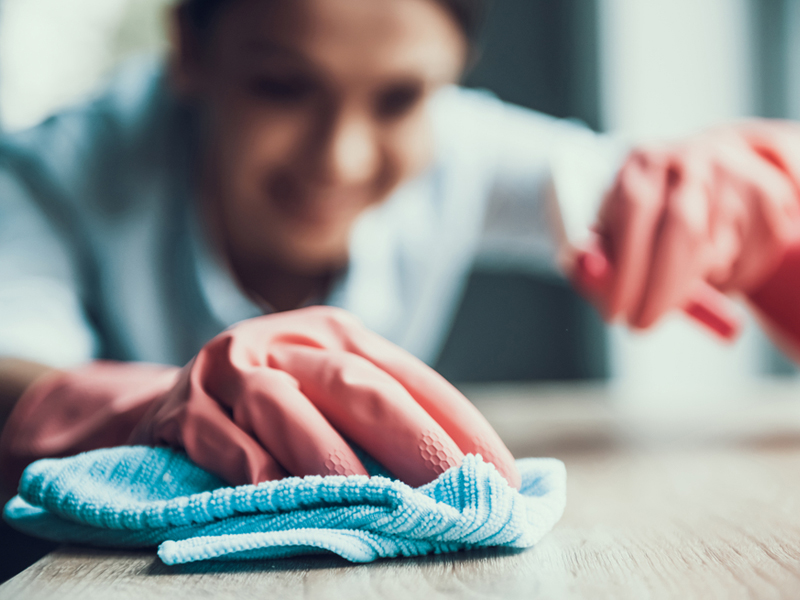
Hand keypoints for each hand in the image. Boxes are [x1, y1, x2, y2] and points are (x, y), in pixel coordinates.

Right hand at [0, 307, 519, 488]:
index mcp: (337, 334)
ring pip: (284, 406)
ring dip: (330, 457)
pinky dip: (250, 468)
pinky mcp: (182, 407)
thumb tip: (467, 475)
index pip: (409, 376)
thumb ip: (381, 420)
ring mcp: (231, 368)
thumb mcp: (327, 392)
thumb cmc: (271, 406)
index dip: (459, 423)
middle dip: (413, 441)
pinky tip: (275, 494)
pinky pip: (219, 439)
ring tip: (374, 501)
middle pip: (356, 384)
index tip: (503, 475)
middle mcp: (288, 340)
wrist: (170, 400)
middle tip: (458, 492)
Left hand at [581, 121, 799, 328]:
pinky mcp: (768, 197)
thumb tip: (587, 275)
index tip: (615, 313)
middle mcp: (690, 161)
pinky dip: (727, 279)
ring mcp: (733, 176)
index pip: (635, 209)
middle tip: (641, 326)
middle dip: (661, 289)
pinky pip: (748, 259)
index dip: (626, 267)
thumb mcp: (612, 227)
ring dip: (692, 284)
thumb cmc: (645, 212)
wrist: (706, 168)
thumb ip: (596, 254)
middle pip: (684, 229)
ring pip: (717, 251)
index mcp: (642, 162)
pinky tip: (711, 267)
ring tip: (673, 284)